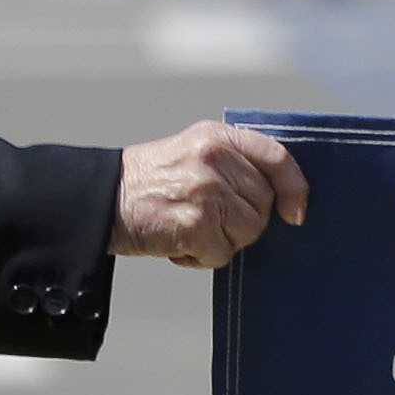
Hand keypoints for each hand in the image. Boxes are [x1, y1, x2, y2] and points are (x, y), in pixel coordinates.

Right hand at [112, 119, 309, 270]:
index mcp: (218, 138)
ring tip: (192, 229)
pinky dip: (202, 257)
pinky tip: (179, 244)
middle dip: (243, 220)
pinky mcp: (195, 223)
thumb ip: (235, 164)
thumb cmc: (151, 183)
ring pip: (249, 231)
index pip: (278, 158)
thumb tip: (284, 197)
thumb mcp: (193, 153)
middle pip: (264, 204)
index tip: (295, 211)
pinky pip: (223, 254)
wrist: (98, 200)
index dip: (294, 187)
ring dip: (224, 241)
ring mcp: (206, 191)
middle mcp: (215, 159)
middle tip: (207, 218)